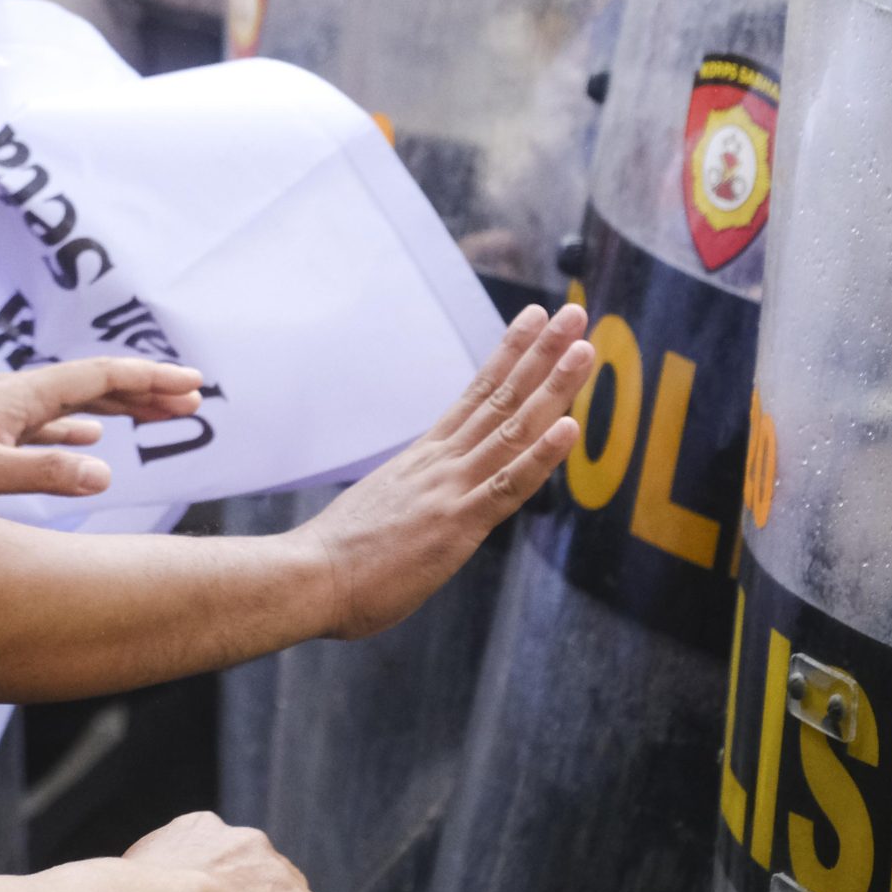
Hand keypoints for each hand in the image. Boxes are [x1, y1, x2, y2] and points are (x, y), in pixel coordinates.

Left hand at [0, 357, 205, 504]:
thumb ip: (43, 473)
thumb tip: (106, 471)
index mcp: (19, 397)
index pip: (99, 378)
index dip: (149, 380)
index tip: (193, 384)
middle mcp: (13, 395)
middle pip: (94, 385)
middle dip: (145, 391)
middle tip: (194, 401)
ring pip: (73, 404)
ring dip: (118, 410)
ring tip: (158, 417)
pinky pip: (47, 425)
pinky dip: (79, 430)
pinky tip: (91, 444)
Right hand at [300, 303, 592, 641]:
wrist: (308, 577)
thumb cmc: (339, 558)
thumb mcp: (383, 510)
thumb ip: (413, 496)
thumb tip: (424, 499)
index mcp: (424, 459)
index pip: (476, 395)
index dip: (508, 356)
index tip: (533, 322)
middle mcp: (441, 462)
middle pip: (500, 398)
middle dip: (540, 354)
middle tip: (571, 314)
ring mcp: (449, 488)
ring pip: (512, 429)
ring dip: (552, 387)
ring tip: (583, 350)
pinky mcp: (456, 523)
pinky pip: (507, 485)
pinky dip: (541, 455)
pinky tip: (570, 427)